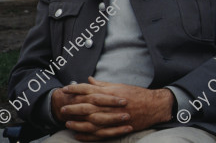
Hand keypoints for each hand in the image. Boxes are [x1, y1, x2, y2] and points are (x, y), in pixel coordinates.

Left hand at [54, 77, 174, 140]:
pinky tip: (79, 135)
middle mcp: (109, 105)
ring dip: (79, 122)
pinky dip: (88, 136)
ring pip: (92, 121)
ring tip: (67, 123)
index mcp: (109, 92)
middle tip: (62, 108)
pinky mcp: (117, 128)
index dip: (76, 89)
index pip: (88, 89)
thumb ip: (102, 84)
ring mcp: (113, 117)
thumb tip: (89, 80)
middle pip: (87, 106)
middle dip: (74, 107)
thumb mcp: (119, 86)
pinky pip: (100, 134)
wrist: (153, 106)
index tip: (65, 89)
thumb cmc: (136, 94)